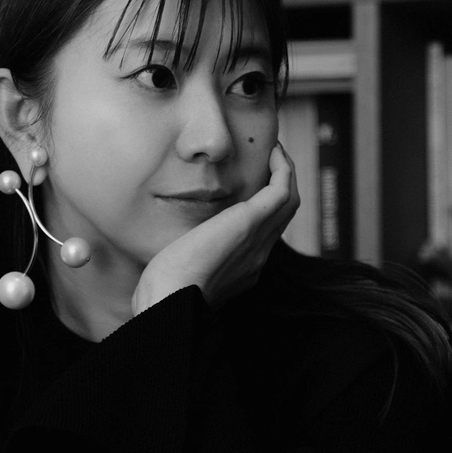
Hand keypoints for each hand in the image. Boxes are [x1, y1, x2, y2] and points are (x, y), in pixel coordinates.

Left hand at [132, 142, 299, 314]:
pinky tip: (274, 151)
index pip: (264, 237)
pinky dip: (282, 169)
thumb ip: (182, 264)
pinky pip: (282, 190)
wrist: (170, 301)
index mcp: (241, 270)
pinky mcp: (250, 222)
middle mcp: (257, 256)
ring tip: (277, 152)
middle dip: (281, 187)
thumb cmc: (162, 294)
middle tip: (273, 162)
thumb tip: (172, 257)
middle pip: (283, 217)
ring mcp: (258, 240)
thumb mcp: (177, 276)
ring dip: (286, 174)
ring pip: (289, 203)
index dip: (264, 210)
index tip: (254, 188)